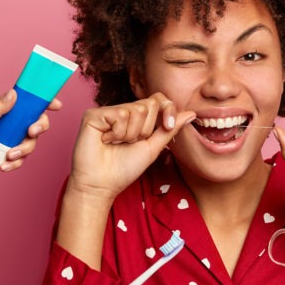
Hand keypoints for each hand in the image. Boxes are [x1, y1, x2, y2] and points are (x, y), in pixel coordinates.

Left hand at [0, 90, 61, 181]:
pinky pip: (21, 158)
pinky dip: (15, 163)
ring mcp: (7, 139)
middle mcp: (6, 123)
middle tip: (31, 132)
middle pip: (34, 121)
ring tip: (8, 156)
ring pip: (30, 142)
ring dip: (23, 150)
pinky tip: (2, 166)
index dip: (42, 101)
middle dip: (37, 128)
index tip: (55, 104)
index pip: (24, 101)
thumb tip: (14, 93)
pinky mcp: (5, 154)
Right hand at [66, 94, 194, 201]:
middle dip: (146, 129)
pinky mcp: (93, 114)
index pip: (158, 99)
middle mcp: (122, 111)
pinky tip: (106, 140)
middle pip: (149, 104)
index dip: (167, 109)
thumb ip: (169, 129)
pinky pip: (119, 114)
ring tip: (117, 143)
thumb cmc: (124, 169)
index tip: (168, 125)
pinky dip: (117, 132)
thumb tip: (191, 113)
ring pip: (136, 110)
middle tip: (130, 143)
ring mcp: (107, 111)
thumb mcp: (153, 148)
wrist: (102, 184)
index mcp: (136, 118)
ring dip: (131, 134)